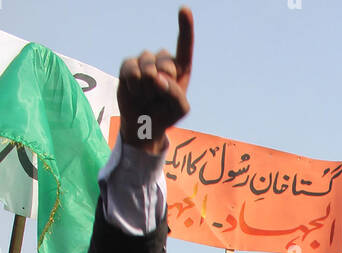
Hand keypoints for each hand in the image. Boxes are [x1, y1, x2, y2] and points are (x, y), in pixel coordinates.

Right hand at [118, 7, 192, 154]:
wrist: (143, 124)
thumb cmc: (165, 114)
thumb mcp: (180, 109)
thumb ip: (176, 94)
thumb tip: (158, 78)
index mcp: (179, 68)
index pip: (184, 46)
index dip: (185, 28)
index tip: (184, 10)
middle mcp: (162, 61)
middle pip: (165, 61)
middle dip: (164, 82)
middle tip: (160, 95)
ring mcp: (144, 62)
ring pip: (148, 65)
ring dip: (148, 87)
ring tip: (147, 96)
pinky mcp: (128, 66)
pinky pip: (131, 69)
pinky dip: (135, 84)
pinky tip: (135, 91)